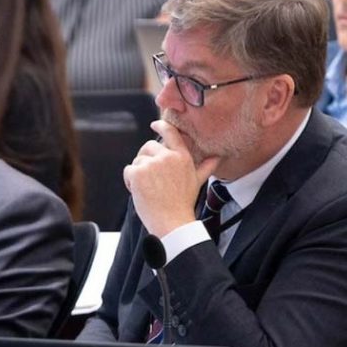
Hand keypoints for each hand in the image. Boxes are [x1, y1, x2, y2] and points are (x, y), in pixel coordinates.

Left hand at [123, 120, 218, 237]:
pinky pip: (129, 170)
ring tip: (148, 189)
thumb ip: (206, 166)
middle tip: (151, 178)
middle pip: (148, 147)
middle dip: (146, 159)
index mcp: (182, 156)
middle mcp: (167, 157)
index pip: (171, 133)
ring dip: (138, 173)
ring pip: (138, 160)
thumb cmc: (184, 203)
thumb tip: (217, 157)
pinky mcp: (138, 172)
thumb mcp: (198, 181)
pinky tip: (140, 192)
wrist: (172, 222)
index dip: (161, 126)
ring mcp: (152, 164)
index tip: (155, 124)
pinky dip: (130, 181)